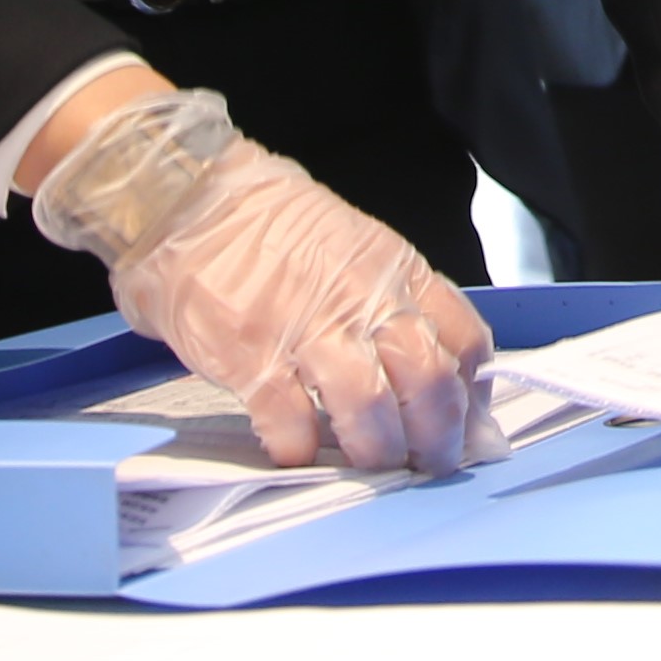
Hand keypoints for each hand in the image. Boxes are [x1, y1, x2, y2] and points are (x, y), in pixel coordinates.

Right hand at [51, 106, 492, 476]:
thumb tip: (419, 361)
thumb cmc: (265, 220)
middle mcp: (362, 299)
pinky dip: (300, 450)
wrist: (187, 195)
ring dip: (376, 452)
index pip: (463, 338)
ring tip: (368, 465)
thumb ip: (389, 296)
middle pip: (429, 383)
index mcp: (394, 270)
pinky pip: (291, 424)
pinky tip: (297, 452)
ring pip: (371, 409)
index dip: (473, 392)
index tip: (469, 422)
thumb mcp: (353, 242)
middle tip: (429, 465)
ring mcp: (307, 329)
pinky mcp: (251, 357)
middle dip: (438, 438)